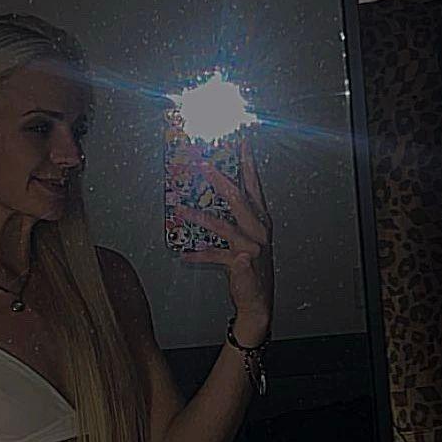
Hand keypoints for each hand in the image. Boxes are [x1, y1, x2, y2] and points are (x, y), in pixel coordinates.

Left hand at [174, 135, 273, 337]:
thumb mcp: (246, 237)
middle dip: (220, 180)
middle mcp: (258, 230)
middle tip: (204, 165)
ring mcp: (251, 247)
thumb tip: (210, 193)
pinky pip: (214, 256)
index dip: (247, 162)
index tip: (240, 141)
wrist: (258, 300)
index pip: (253, 184)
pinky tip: (183, 254)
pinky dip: (198, 255)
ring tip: (181, 209)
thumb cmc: (251, 265)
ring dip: (201, 216)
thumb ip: (233, 215)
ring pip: (224, 226)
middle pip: (239, 199)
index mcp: (260, 219)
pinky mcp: (240, 265)